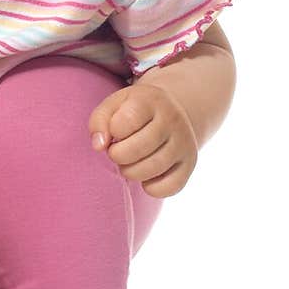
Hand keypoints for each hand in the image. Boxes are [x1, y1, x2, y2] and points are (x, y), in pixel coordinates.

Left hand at [88, 83, 197, 197]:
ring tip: (129, 163)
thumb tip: (99, 146)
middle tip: (117, 151)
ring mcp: (184, 143)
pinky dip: (151, 188)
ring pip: (152, 169)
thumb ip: (99, 121)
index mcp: (152, 100)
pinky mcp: (189, 165)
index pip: (127, 121)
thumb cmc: (134, 111)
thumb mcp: (114, 105)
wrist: (170, 113)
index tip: (114, 132)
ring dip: (130, 172)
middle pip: (138, 148)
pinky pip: (168, 188)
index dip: (113, 131)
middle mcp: (173, 120)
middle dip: (118, 155)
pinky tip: (146, 175)